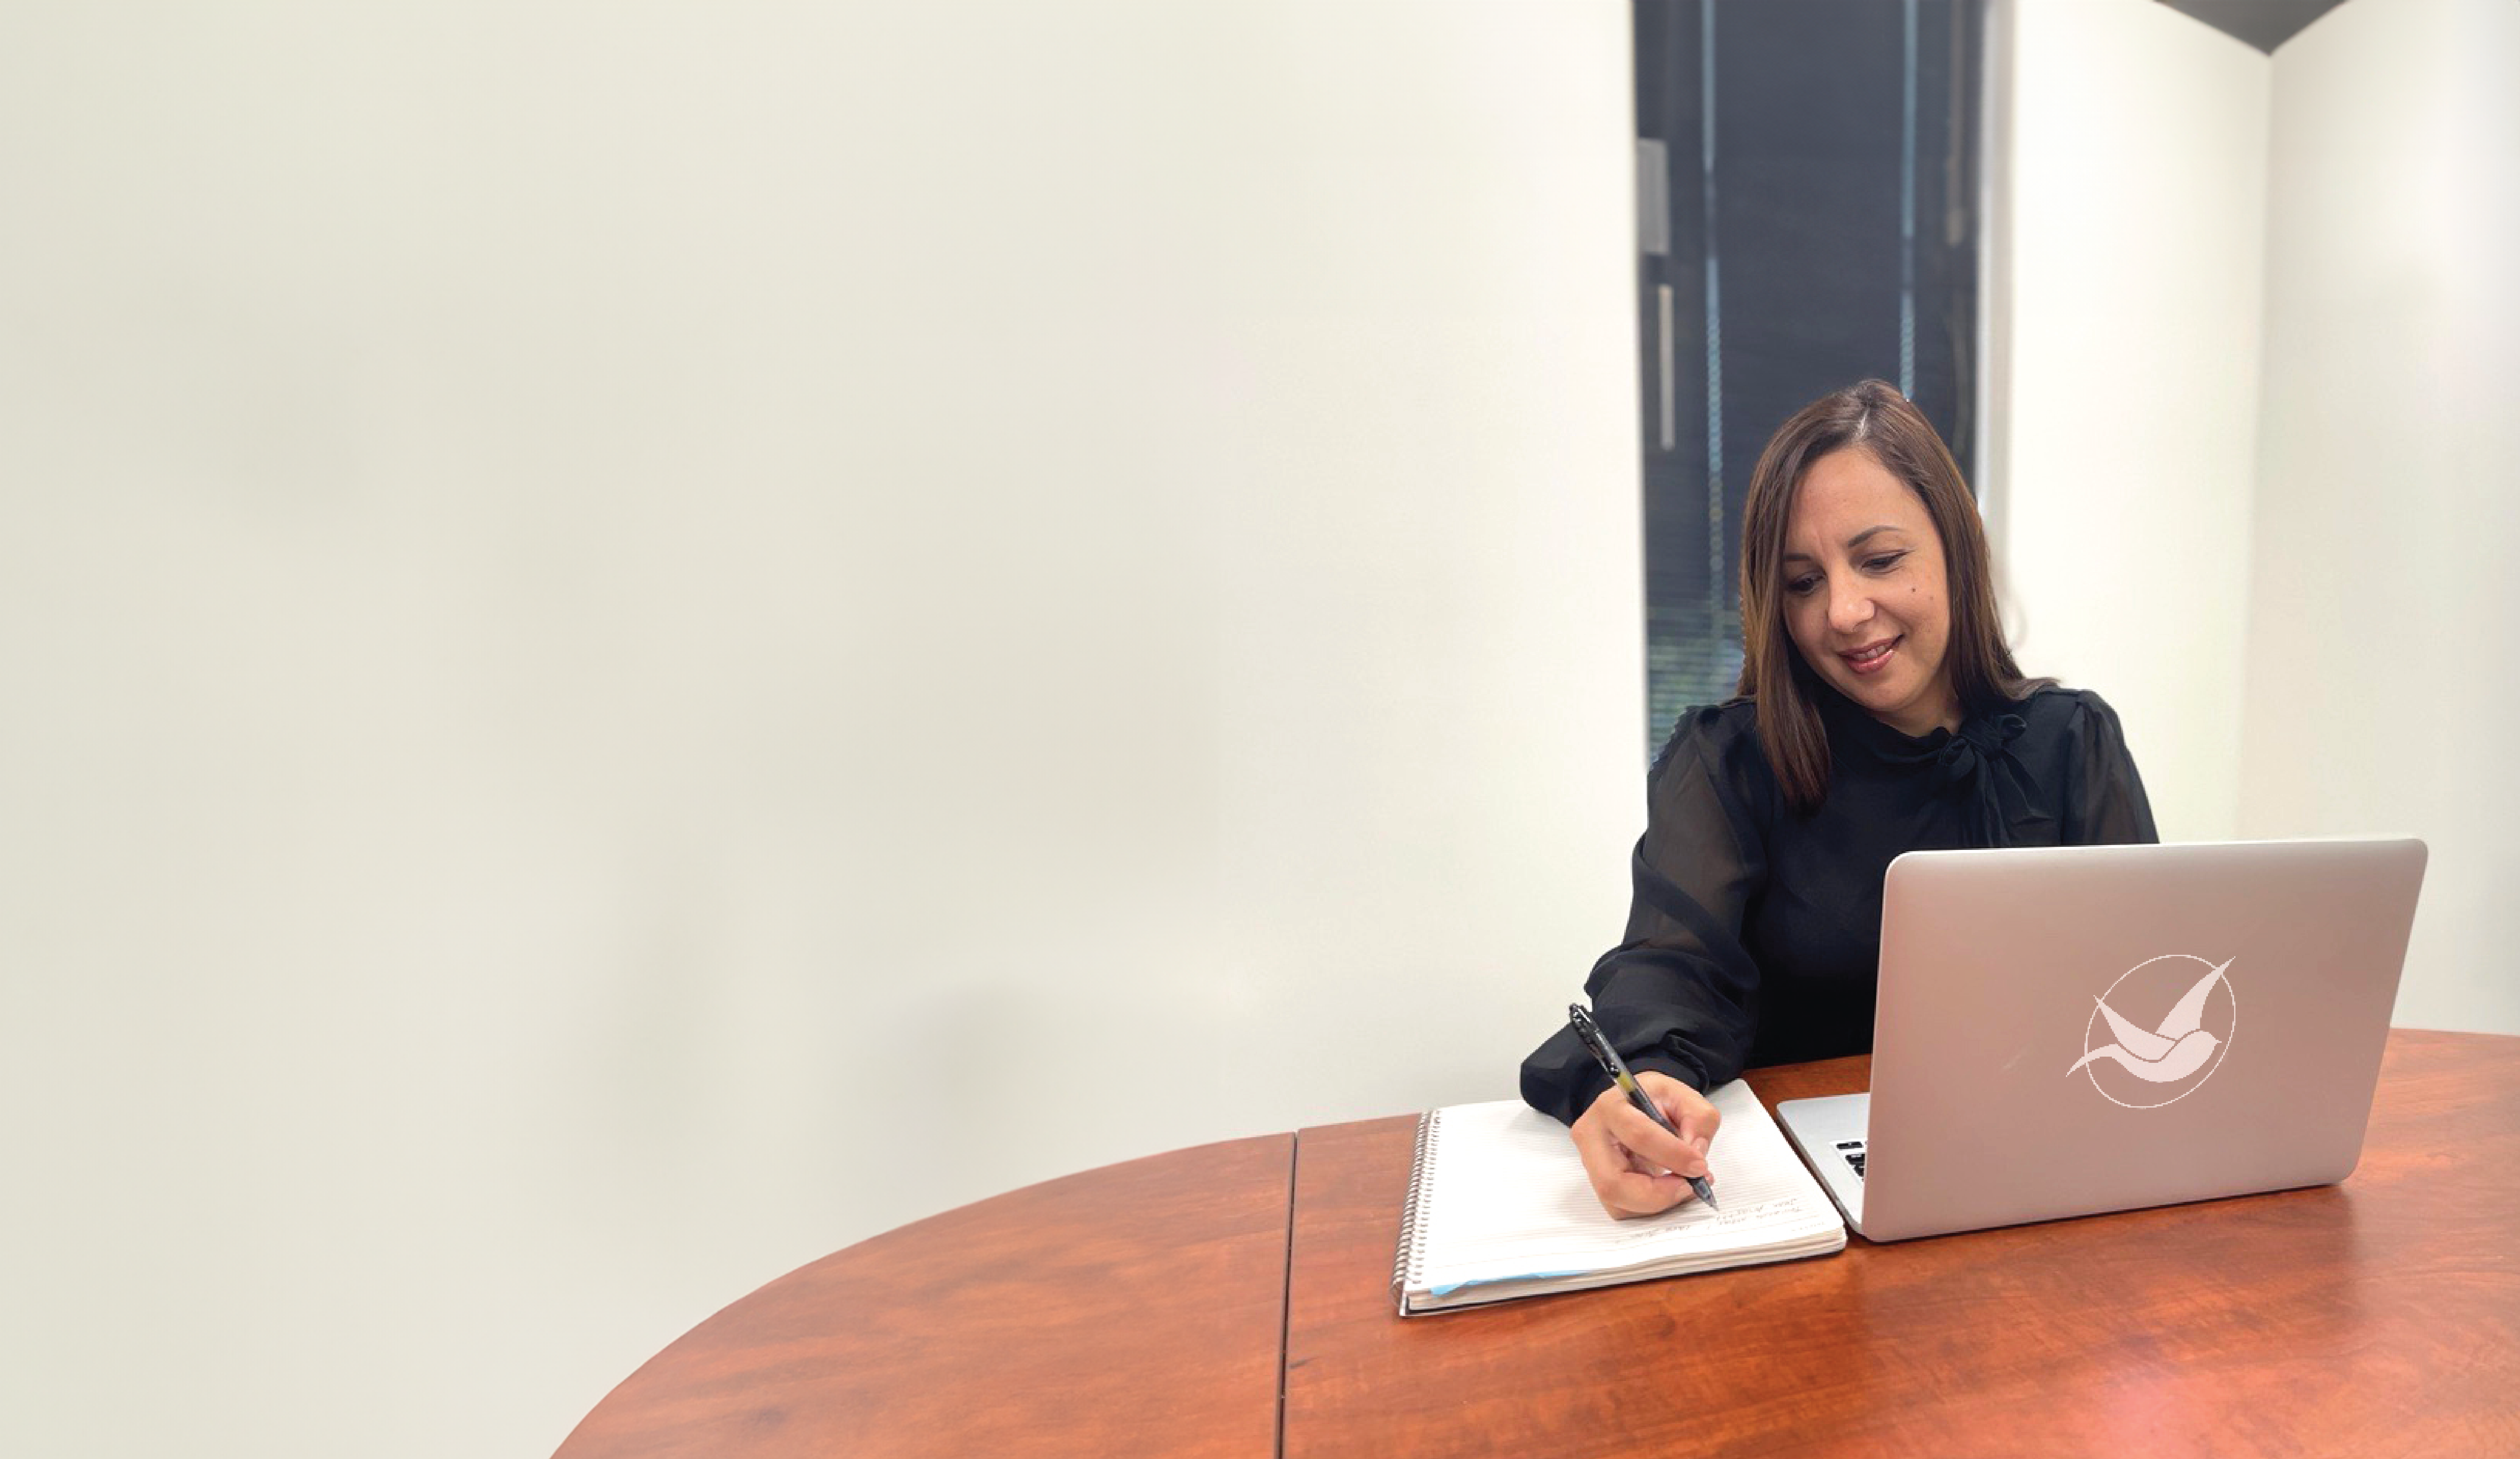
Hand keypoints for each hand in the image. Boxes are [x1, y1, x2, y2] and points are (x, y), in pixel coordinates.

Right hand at [1569, 1071, 1719, 1218]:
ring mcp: (1590, 1165)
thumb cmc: (1654, 1101)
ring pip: (1616, 1203)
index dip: (1673, 1155)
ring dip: (1656, 1203)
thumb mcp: (1682, 1095)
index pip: (1638, 1135)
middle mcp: (1591, 1137)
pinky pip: (1622, 1210)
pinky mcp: (1598, 1185)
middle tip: (1689, 1187)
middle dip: (1658, 1194)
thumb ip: (1699, 1118)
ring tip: (1683, 1187)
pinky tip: (1668, 1191)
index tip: (1699, 1165)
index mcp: (1610, 1107)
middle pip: (1613, 1182)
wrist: (1635, 1109)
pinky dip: (1650, 1208)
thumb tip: (1696, 1152)